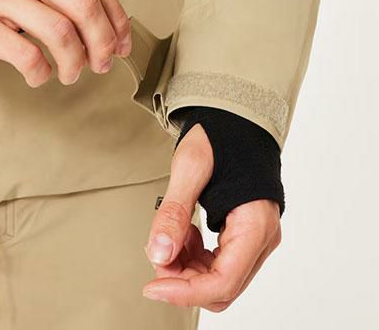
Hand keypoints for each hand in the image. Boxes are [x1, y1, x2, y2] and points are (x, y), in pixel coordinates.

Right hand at [0, 0, 131, 86]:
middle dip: (102, 42)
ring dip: (75, 62)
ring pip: (59, 32)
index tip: (121, 42)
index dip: (116, 18)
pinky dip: (41, 72)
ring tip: (71, 72)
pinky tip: (40, 75)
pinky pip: (26, 55)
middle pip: (82, 5)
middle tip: (102, 63)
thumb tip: (115, 30)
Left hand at [143, 123, 281, 311]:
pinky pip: (218, 262)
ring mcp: (255, 238)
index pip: (223, 282)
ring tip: (168, 234)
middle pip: (220, 286)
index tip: (152, 286)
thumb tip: (158, 254)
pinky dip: (193, 255)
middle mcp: (261, 238)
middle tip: (156, 252)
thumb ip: (173, 212)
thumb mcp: (189, 168)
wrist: (235, 121)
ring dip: (186, 267)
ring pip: (218, 278)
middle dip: (182, 279)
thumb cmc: (219, 137)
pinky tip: (182, 231)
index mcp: (255, 224)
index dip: (185, 292)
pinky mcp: (244, 234)